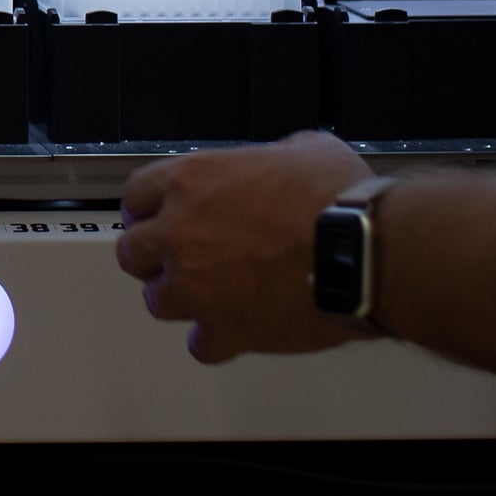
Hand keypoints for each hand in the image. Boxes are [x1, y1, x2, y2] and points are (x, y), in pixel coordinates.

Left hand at [116, 132, 377, 363]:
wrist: (361, 252)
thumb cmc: (338, 201)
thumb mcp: (306, 149)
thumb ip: (274, 157)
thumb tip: (283, 161)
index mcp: (192, 182)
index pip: (137, 196)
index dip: (146, 209)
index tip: (152, 217)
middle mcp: (182, 234)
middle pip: (134, 253)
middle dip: (152, 257)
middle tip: (175, 259)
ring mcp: (197, 287)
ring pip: (157, 302)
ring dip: (179, 299)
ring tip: (204, 296)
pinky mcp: (225, 330)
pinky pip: (201, 345)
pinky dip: (215, 340)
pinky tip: (232, 332)